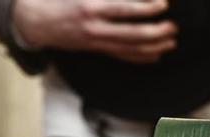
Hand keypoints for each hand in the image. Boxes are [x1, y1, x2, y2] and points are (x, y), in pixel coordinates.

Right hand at [13, 0, 178, 62]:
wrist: (36, 21)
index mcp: (91, 8)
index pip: (125, 10)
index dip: (146, 8)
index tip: (164, 4)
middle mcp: (94, 28)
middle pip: (132, 34)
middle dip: (156, 31)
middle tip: (173, 26)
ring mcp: (95, 42)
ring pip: (130, 49)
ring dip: (154, 46)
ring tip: (171, 40)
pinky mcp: (95, 49)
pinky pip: (121, 56)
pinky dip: (140, 57)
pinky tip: (155, 55)